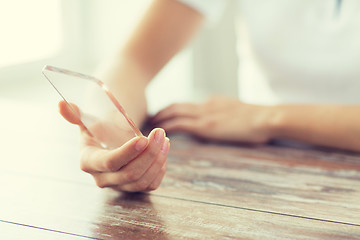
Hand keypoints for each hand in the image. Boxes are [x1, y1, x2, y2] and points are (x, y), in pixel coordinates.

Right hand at [58, 101, 168, 191]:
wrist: (109, 142)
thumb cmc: (99, 130)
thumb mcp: (88, 121)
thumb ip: (76, 114)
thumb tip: (62, 104)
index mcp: (89, 162)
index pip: (109, 162)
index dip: (127, 152)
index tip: (143, 138)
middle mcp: (102, 179)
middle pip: (130, 174)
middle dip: (149, 154)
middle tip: (160, 133)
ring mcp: (119, 186)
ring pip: (142, 181)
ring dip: (158, 160)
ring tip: (164, 140)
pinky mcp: (133, 187)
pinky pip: (151, 184)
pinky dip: (160, 169)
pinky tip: (163, 152)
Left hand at [151, 96, 271, 143]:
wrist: (265, 118)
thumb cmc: (257, 119)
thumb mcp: (238, 111)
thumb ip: (226, 112)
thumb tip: (221, 119)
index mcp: (213, 102)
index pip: (187, 104)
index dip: (172, 108)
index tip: (162, 114)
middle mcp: (205, 105)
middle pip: (176, 105)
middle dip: (161, 111)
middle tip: (149, 118)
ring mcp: (205, 114)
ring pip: (174, 112)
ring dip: (160, 118)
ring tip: (149, 125)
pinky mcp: (206, 125)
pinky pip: (180, 124)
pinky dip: (167, 126)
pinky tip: (159, 132)